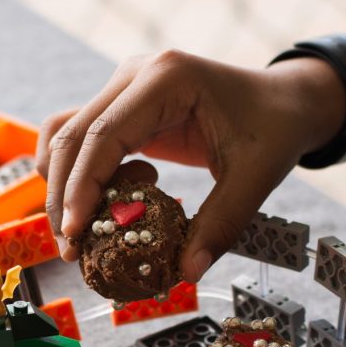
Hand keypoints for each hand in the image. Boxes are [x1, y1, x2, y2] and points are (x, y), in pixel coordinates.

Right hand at [38, 50, 344, 280]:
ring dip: (60, 184)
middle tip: (70, 248)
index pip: (103, 135)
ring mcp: (124, 87)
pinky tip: (101, 206)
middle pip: (71, 135)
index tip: (74, 233)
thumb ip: (221, 224)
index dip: (81, 187)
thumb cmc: (274, 130)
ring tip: (79, 233)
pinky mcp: (123, 106)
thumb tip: (187, 272)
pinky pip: (81, 139)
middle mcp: (135, 74)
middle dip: (62, 195)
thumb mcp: (255, 178)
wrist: (285, 102)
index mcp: (167, 78)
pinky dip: (76, 174)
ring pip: (64, 135)